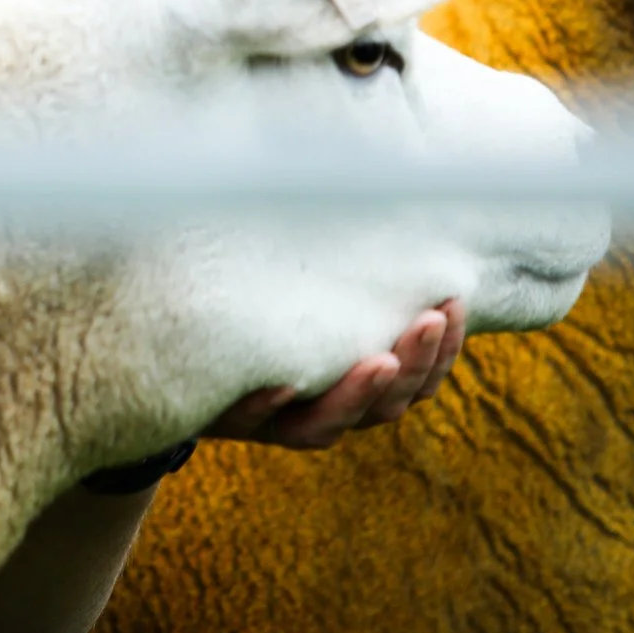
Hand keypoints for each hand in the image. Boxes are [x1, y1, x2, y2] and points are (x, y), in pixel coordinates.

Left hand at [206, 299, 465, 450]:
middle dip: (412, 366)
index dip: (441, 352)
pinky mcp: (227, 418)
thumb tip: (386, 207)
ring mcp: (276, 420)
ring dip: (356, 394)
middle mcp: (322, 412)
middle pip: (383, 406)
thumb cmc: (262, 323)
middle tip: (429, 321)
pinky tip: (282, 383)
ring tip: (379, 360)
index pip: (414, 382)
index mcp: (353, 387)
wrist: (180, 368)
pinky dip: (267, 405)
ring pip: (326, 425)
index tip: (454, 302)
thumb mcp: (307, 302)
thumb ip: (346, 279)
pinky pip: (248, 419)